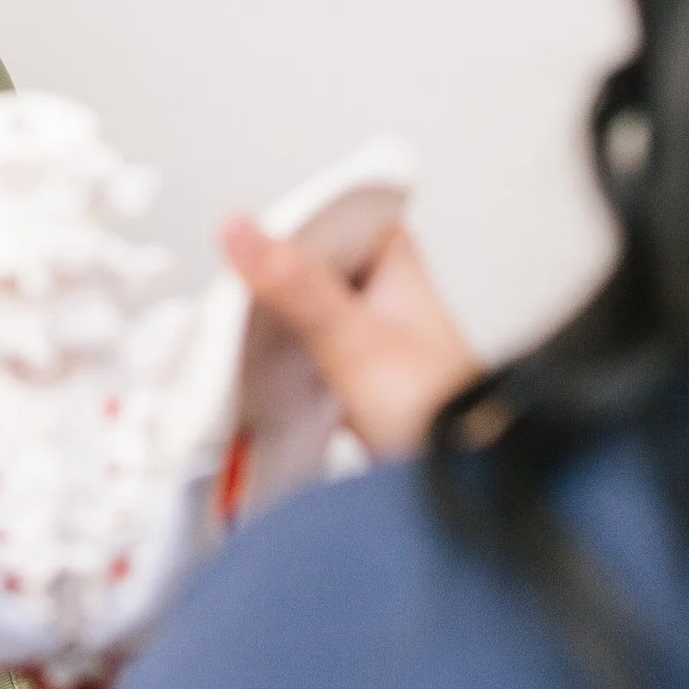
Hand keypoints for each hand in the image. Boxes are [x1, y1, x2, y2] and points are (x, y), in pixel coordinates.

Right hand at [221, 219, 478, 459]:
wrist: (454, 472)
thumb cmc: (432, 404)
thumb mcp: (352, 337)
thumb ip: (294, 284)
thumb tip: (242, 232)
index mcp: (393, 257)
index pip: (326, 216)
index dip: (280, 231)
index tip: (238, 251)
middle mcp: (381, 287)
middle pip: (306, 263)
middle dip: (268, 280)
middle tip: (234, 298)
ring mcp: (366, 328)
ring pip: (300, 306)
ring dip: (271, 321)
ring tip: (241, 335)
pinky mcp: (352, 369)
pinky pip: (302, 347)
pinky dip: (281, 355)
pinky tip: (260, 369)